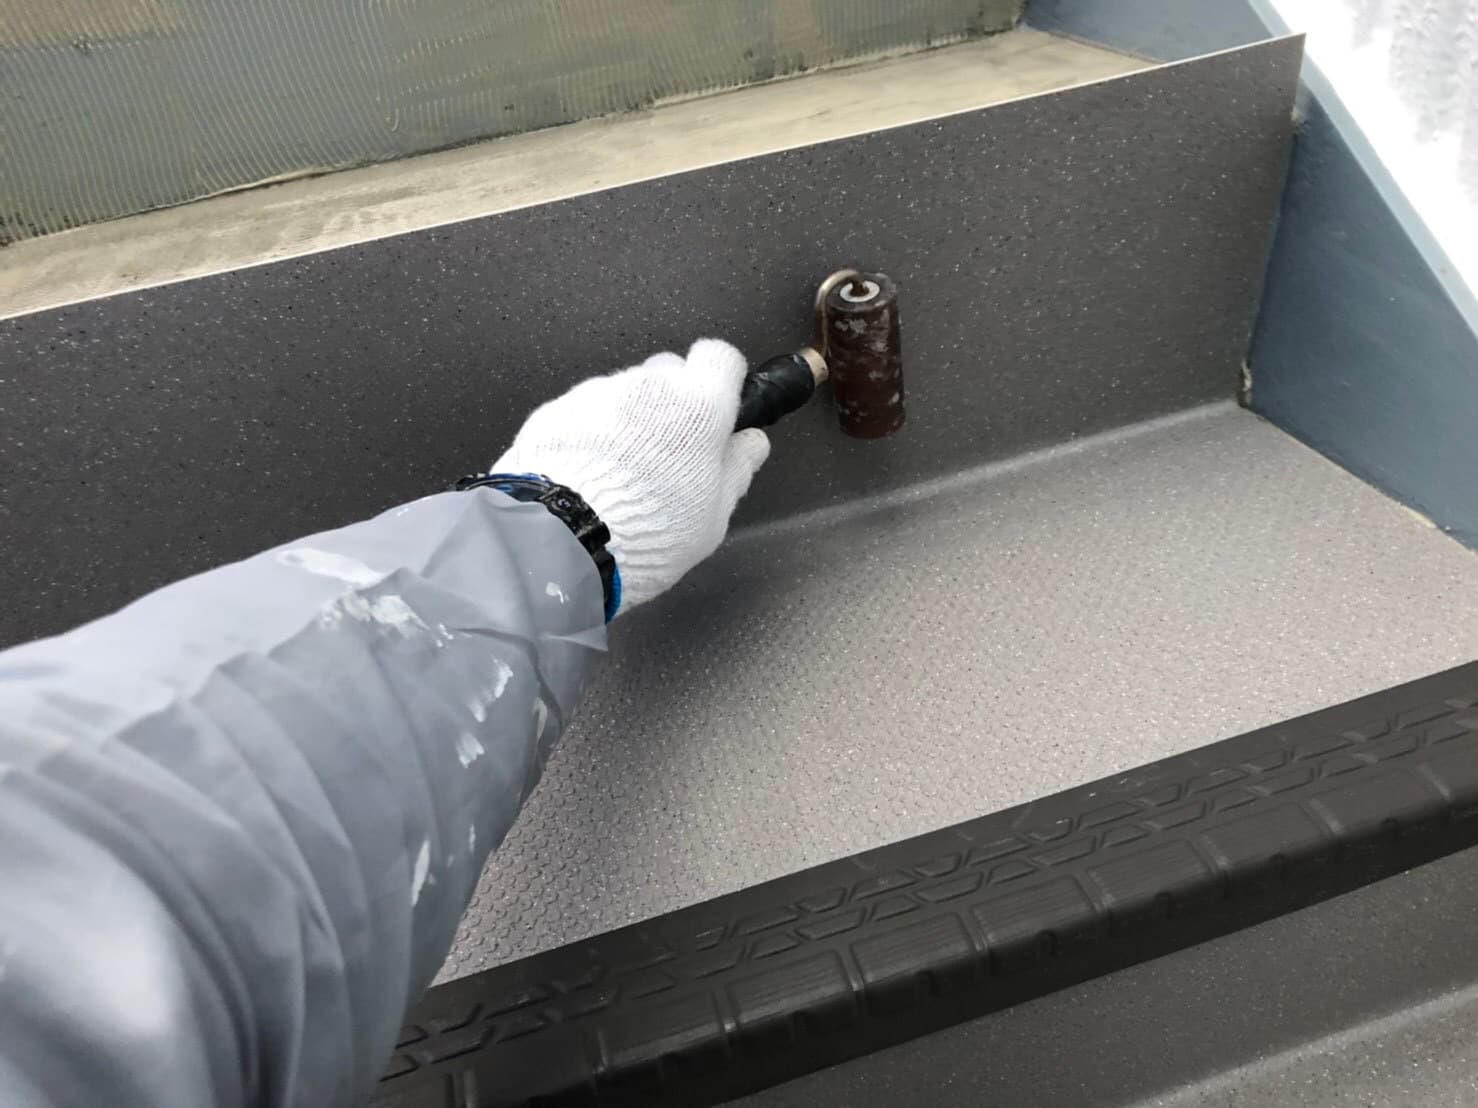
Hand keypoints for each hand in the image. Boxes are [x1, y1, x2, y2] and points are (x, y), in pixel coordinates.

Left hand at [492, 339, 769, 611]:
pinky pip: (585, 411)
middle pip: (669, 371)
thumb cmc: (648, 530)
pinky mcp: (558, 408)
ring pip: (625, 391)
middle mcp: (649, 386)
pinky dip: (592, 433)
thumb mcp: (712, 514)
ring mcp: (598, 392)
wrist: (565, 540)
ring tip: (622, 474)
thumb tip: (751, 445)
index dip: (722, 380)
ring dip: (630, 420)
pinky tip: (589, 475)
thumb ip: (736, 470)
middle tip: (669, 454)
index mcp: (699, 405)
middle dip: (673, 402)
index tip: (718, 408)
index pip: (721, 357)